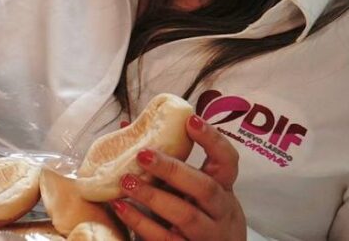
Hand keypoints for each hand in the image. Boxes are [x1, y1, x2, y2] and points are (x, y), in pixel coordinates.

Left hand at [113, 114, 245, 240]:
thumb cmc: (197, 216)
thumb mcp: (190, 191)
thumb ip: (165, 162)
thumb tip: (125, 128)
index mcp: (223, 189)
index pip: (227, 161)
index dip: (212, 140)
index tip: (190, 120)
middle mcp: (220, 211)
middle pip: (205, 188)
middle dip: (173, 170)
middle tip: (143, 155)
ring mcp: (208, 234)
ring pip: (186, 215)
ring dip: (153, 197)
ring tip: (126, 182)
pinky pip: (166, 238)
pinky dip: (141, 222)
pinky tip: (121, 207)